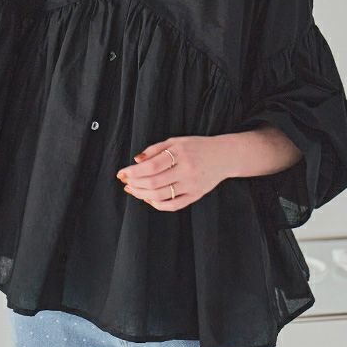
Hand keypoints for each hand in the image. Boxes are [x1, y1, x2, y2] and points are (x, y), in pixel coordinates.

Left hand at [115, 135, 229, 210]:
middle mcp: (186, 169)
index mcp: (180, 152)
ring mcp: (192, 184)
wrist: (224, 155)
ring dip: (142, 195)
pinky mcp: (196, 195)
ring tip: (133, 190)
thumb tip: (136, 161)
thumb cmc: (197, 146)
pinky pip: (173, 205)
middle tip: (126, 182)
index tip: (121, 173)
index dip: (133, 172)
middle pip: (154, 182)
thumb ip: (155, 149)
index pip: (151, 166)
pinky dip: (158, 204)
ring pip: (161, 196)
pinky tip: (148, 198)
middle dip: (135, 184)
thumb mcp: (176, 141)